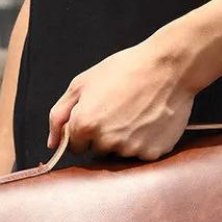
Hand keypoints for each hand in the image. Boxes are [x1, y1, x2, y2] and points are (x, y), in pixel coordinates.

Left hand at [48, 37, 195, 160]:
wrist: (169, 67)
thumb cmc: (125, 69)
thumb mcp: (82, 83)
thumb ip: (59, 115)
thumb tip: (52, 144)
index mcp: (84, 125)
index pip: (75, 146)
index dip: (85, 129)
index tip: (99, 113)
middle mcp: (106, 142)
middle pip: (98, 151)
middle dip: (104, 136)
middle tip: (120, 109)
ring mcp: (131, 150)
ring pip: (120, 153)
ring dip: (125, 139)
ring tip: (137, 113)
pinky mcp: (153, 152)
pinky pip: (142, 154)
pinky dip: (145, 141)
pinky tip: (151, 120)